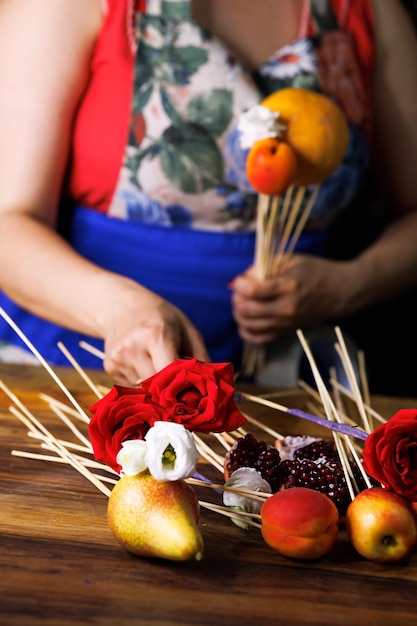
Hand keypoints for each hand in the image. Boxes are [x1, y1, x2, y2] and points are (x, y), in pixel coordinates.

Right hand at [101, 283, 209, 384]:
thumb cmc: (158, 315)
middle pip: (158, 386)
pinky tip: (141, 361)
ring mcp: (118, 358)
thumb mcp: (185, 328)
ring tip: (157, 362)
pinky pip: (132, 385)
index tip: (195, 395)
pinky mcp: (110, 367)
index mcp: (155, 335)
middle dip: (172, 389)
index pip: (170, 374)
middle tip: (182, 386)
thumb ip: (201, 357)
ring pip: (145, 389)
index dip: (183, 388)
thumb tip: (214, 384)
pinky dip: (142, 380)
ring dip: (156, 385)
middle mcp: (133, 347)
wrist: (118, 304)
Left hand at [231, 254, 358, 344]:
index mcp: (289, 286)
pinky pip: (260, 340)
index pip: (254, 291)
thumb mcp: (292, 260)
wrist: (340, 292)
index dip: (240, 285)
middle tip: (238, 291)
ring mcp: (287, 323)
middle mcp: (287, 308)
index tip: (239, 280)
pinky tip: (245, 322)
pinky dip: (247, 333)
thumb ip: (266, 266)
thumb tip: (244, 278)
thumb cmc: (316, 272)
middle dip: (237, 299)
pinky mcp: (287, 332)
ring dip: (239, 314)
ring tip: (241, 303)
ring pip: (251, 326)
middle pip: (248, 310)